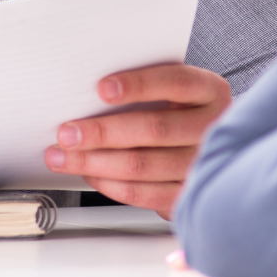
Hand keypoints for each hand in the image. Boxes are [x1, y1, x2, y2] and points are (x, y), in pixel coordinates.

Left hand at [43, 63, 231, 218]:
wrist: (208, 149)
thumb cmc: (177, 112)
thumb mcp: (172, 91)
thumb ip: (145, 89)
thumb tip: (91, 94)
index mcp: (209, 91)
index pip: (175, 82)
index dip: (138, 84)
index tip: (101, 88)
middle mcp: (212, 127)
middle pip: (154, 129)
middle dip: (102, 132)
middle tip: (67, 133)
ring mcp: (203, 164)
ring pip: (143, 165)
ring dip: (95, 162)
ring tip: (63, 157)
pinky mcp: (189, 194)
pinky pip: (144, 193)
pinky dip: (110, 184)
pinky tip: (89, 174)